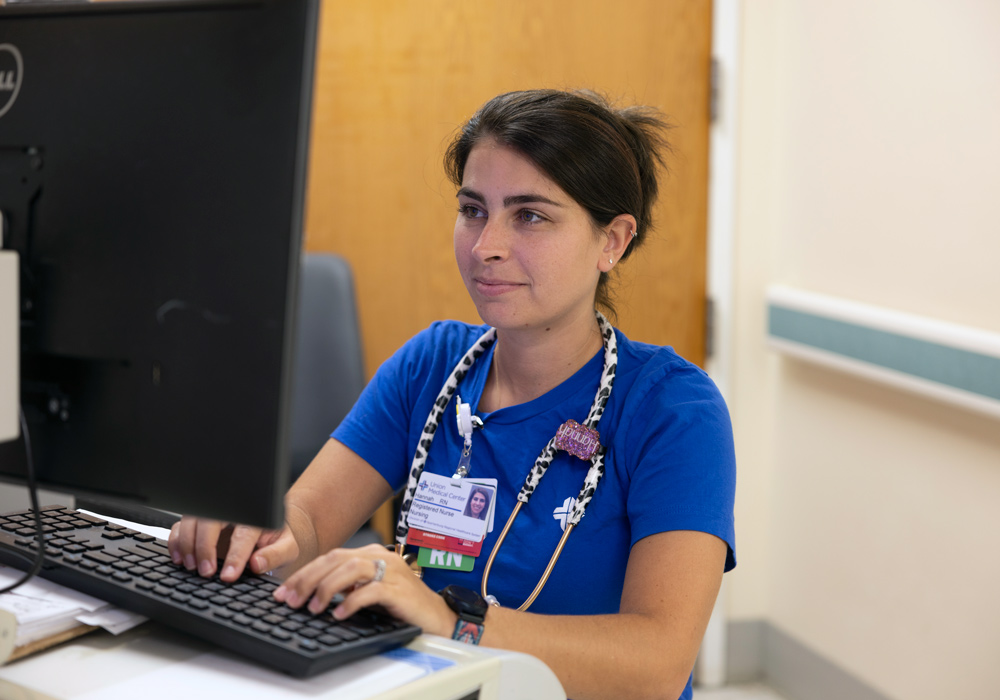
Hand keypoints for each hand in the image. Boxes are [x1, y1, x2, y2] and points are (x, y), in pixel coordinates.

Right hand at [168, 516, 298, 581]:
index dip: (235, 556)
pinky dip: (175, 540)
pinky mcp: (200, 521)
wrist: (269, 525)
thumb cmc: (276, 539)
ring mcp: (214, 514)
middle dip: (205, 547)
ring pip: (193, 519)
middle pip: (212, 520)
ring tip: (190, 566)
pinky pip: (181, 524)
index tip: (228, 575)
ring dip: (187, 543)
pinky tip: (179, 558)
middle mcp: (233, 512)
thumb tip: (257, 564)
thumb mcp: (287, 548)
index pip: (244, 534)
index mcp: (257, 518)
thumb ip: (275, 555)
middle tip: (205, 572)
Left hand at [273, 543, 457, 636]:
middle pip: (337, 559)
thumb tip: (311, 593)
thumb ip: (347, 586)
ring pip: (351, 569)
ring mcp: (392, 572)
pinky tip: (339, 614)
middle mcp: (380, 557)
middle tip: (291, 599)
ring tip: (312, 607)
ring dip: (327, 588)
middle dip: (309, 579)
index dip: (305, 573)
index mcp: (371, 554)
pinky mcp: (400, 590)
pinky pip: (371, 591)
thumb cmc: (402, 605)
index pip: (331, 557)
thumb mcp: (369, 591)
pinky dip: (352, 601)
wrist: (437, 617)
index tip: (284, 591)